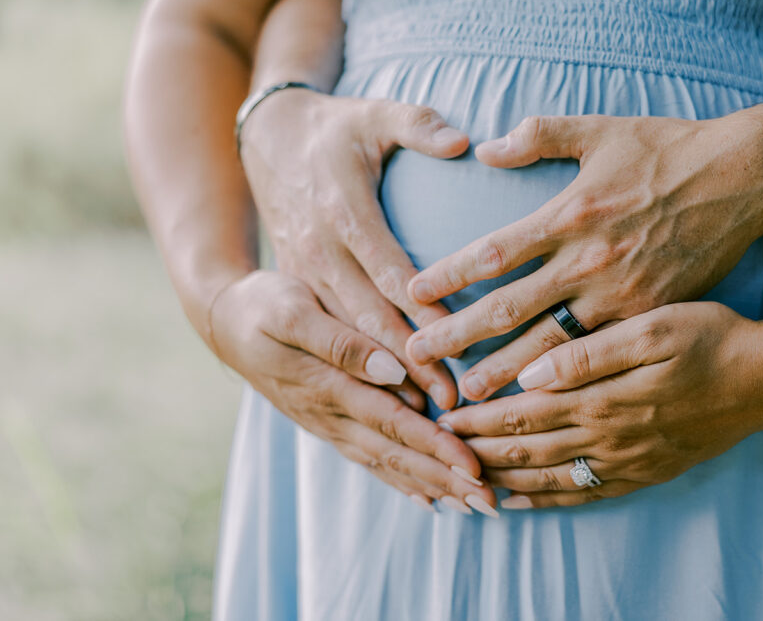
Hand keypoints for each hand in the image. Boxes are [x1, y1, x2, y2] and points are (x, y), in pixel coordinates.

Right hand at [210, 270, 498, 514]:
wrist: (222, 321)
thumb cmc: (261, 306)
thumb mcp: (293, 311)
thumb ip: (341, 343)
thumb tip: (389, 369)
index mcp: (328, 386)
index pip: (393, 423)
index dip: (435, 447)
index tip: (474, 468)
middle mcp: (331, 415)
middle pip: (397, 455)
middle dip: (446, 480)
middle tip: (492, 501)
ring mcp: (329, 424)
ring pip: (387, 463)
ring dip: (432, 486)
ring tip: (474, 505)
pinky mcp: (329, 423)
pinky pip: (371, 459)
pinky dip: (402, 480)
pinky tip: (431, 498)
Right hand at [240, 88, 470, 408]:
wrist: (266, 141)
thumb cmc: (333, 130)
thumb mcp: (373, 114)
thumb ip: (417, 125)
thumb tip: (463, 139)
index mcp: (341, 214)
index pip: (386, 271)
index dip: (420, 309)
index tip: (454, 343)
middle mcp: (319, 254)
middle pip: (367, 320)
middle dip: (407, 365)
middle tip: (447, 401)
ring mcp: (305, 275)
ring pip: (348, 339)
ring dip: (385, 381)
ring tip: (424, 417)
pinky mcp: (300, 289)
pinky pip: (331, 338)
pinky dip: (360, 373)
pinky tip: (390, 404)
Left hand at [405, 109, 762, 399]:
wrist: (744, 178)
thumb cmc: (669, 149)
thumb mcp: (601, 130)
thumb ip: (538, 136)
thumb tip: (485, 148)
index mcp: (570, 212)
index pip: (493, 250)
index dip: (447, 274)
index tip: (410, 292)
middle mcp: (590, 259)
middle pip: (509, 306)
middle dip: (458, 335)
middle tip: (416, 358)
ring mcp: (621, 293)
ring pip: (549, 343)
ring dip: (503, 370)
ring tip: (465, 394)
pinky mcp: (650, 313)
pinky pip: (598, 354)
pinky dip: (564, 378)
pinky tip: (539, 397)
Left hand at [436, 303, 762, 508]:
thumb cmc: (711, 338)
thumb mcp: (653, 327)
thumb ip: (589, 353)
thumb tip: (531, 372)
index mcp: (603, 395)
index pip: (525, 412)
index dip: (480, 418)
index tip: (442, 417)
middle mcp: (609, 435)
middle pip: (529, 447)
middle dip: (479, 450)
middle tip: (439, 450)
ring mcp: (628, 459)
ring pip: (550, 476)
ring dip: (504, 478)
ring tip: (465, 481)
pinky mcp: (646, 470)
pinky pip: (585, 493)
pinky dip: (547, 499)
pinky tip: (522, 500)